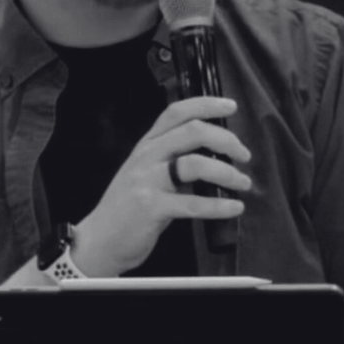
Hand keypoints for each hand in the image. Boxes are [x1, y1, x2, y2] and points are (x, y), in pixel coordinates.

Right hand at [72, 95, 251, 276]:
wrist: (99, 239)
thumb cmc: (128, 206)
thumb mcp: (146, 173)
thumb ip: (172, 159)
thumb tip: (214, 153)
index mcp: (147, 144)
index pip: (177, 112)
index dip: (206, 104)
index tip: (230, 106)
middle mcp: (147, 156)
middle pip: (192, 132)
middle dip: (226, 140)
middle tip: (244, 155)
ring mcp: (147, 181)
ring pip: (195, 164)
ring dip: (227, 172)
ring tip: (243, 183)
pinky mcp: (151, 207)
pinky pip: (193, 203)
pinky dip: (219, 206)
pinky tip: (234, 208)